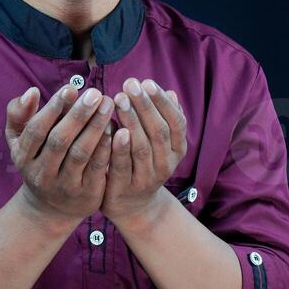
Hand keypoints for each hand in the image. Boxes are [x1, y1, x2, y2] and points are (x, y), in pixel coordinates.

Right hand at [5, 83, 113, 227]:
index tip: (70, 88)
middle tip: (96, 93)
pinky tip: (116, 129)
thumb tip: (31, 91)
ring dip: (96, 128)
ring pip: (80, 154)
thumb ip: (19, 114)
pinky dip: (106, 148)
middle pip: (60, 141)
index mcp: (23, 157)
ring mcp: (64, 186)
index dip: (52, 109)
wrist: (50, 209)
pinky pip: (97, 169)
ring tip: (108, 106)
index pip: (36, 130)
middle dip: (78, 115)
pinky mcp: (86, 196)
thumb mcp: (19, 141)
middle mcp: (41, 173)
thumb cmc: (38, 160)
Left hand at [101, 78, 186, 226]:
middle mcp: (165, 164)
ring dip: (131, 121)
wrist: (133, 206)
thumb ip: (163, 119)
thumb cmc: (143, 163)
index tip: (147, 82)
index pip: (176, 123)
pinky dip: (118, 147)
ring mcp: (146, 178)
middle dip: (145, 106)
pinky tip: (111, 128)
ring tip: (118, 99)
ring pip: (142, 147)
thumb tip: (171, 92)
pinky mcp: (126, 188)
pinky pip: (123, 166)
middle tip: (130, 84)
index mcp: (177, 150)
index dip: (162, 102)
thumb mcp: (159, 143)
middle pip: (159, 132)